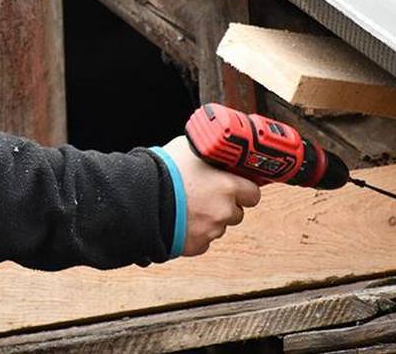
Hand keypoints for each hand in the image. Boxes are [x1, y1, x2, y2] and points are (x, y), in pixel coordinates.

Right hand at [160, 136, 260, 255]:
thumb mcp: (189, 149)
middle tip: (209, 194)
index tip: (237, 186)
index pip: (253, 193)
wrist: (142, 199)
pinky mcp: (197, 246)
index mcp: (227, 186)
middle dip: (227, 205)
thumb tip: (212, 151)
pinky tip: (183, 219)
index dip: (245, 189)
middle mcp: (224, 211)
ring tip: (190, 205)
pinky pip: (204, 239)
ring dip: (211, 218)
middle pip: (237, 212)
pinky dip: (196, 232)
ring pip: (219, 226)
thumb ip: (208, 155)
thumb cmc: (164, 171)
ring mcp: (211, 231)